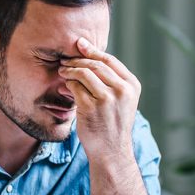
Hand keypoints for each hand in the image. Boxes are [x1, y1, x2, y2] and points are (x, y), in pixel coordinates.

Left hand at [59, 37, 141, 162]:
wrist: (111, 150)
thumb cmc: (113, 124)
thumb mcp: (122, 100)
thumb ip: (112, 81)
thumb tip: (89, 57)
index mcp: (132, 85)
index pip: (110, 60)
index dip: (93, 50)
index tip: (80, 44)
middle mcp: (122, 90)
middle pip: (96, 64)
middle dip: (78, 59)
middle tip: (66, 60)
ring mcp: (107, 99)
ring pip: (84, 73)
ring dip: (70, 70)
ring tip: (63, 71)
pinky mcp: (91, 107)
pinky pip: (75, 86)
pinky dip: (68, 83)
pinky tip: (65, 85)